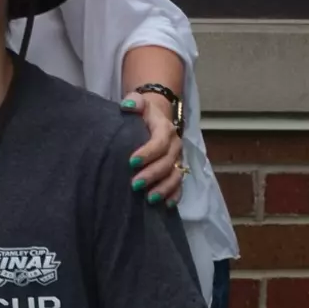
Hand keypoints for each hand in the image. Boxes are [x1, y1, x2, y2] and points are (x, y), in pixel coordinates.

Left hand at [122, 92, 182, 206]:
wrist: (156, 117)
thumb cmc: (142, 112)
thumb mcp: (138, 102)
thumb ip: (133, 102)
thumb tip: (128, 106)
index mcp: (165, 129)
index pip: (159, 142)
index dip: (148, 153)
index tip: (131, 162)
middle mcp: (174, 146)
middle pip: (167, 163)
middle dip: (152, 175)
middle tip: (134, 184)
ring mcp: (177, 159)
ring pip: (175, 176)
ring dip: (163, 188)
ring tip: (149, 198)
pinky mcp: (176, 170)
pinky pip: (180, 185)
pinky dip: (174, 196)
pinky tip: (165, 205)